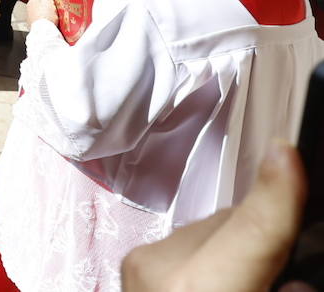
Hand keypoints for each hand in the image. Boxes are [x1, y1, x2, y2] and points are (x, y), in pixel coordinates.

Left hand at [26, 0, 57, 26]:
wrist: (44, 31)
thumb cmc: (45, 16)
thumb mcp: (47, 0)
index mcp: (31, 2)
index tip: (54, 1)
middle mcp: (29, 10)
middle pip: (41, 6)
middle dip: (48, 7)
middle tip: (56, 9)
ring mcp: (31, 19)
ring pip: (41, 14)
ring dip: (47, 15)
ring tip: (55, 17)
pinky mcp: (35, 27)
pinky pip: (42, 22)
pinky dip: (46, 22)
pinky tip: (51, 23)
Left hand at [121, 141, 305, 291]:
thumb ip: (281, 290)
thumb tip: (297, 279)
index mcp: (194, 288)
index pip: (249, 227)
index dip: (274, 190)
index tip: (284, 151)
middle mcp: (159, 265)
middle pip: (235, 223)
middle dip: (262, 237)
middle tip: (279, 272)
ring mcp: (140, 261)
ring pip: (211, 229)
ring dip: (232, 248)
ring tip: (241, 282)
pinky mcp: (131, 261)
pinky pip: (185, 241)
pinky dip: (206, 256)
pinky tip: (211, 284)